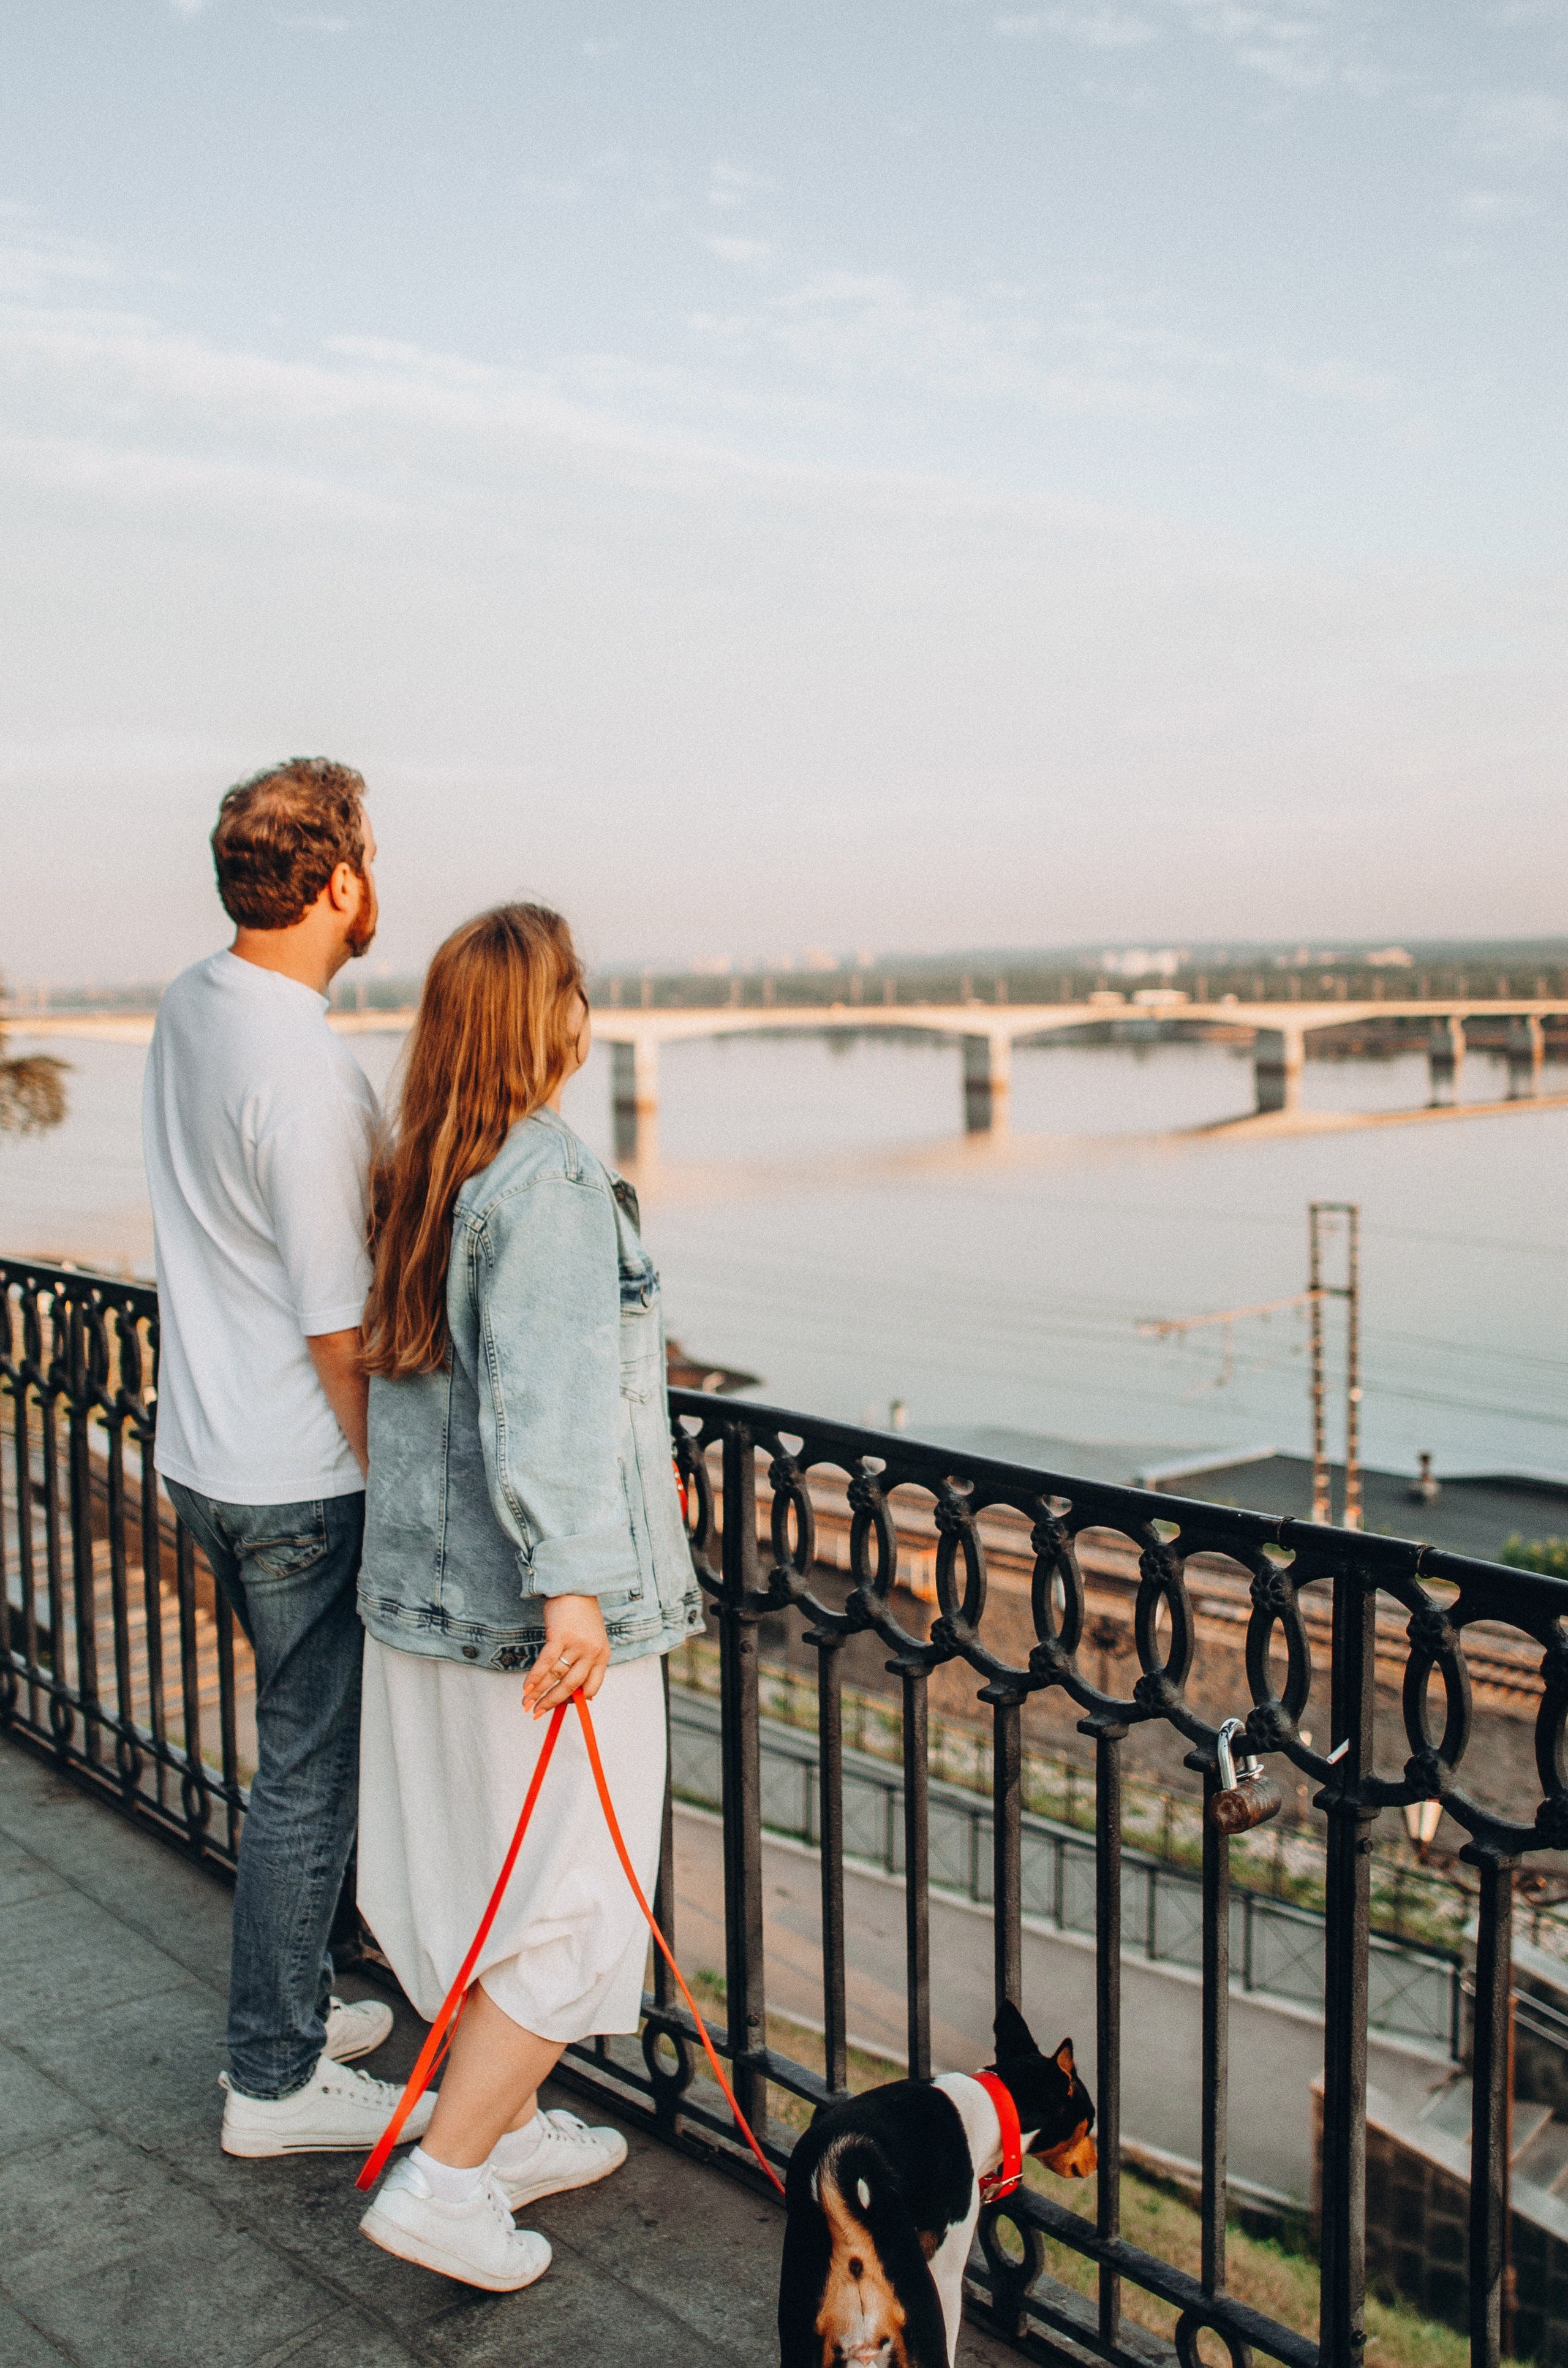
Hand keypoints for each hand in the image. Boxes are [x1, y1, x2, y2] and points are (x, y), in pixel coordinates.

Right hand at [521, 1594, 610, 1718]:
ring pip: (555, 1677)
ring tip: (526, 1704)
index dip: (575, 1701)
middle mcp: (592, 1653)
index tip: (561, 1707)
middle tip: (537, 1714)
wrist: (575, 1586)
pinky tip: (525, 1688)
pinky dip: (534, 1677)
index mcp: (603, 1655)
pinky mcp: (560, 1637)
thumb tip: (577, 1691)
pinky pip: (545, 1663)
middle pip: (571, 1687)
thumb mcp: (592, 1638)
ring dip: (538, 1693)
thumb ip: (586, 1661)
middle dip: (552, 1703)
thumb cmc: (581, 1614)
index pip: (592, 1687)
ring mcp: (577, 1645)